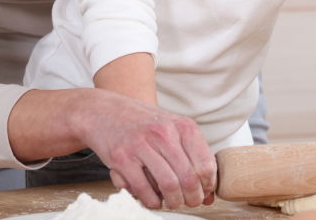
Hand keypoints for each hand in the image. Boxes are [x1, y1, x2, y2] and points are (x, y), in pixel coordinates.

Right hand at [78, 91, 216, 208]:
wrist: (107, 111)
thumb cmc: (144, 123)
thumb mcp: (173, 131)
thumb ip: (192, 158)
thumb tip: (209, 194)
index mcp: (182, 126)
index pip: (205, 163)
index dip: (207, 184)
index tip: (205, 191)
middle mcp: (164, 133)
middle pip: (188, 177)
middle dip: (193, 197)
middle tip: (191, 202)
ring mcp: (142, 145)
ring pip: (168, 184)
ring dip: (174, 201)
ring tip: (173, 202)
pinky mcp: (122, 158)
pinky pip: (143, 188)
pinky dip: (152, 201)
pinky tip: (154, 200)